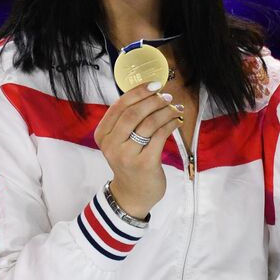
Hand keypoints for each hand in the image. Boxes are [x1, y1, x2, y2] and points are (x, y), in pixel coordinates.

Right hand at [94, 82, 181, 217]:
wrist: (132, 195)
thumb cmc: (129, 162)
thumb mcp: (120, 141)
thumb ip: (127, 120)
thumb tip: (150, 92)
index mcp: (102, 135)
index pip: (119, 106)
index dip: (138, 92)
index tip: (154, 84)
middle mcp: (111, 145)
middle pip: (133, 113)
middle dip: (153, 100)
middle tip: (167, 96)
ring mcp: (127, 155)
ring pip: (148, 123)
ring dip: (165, 111)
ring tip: (175, 108)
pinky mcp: (145, 163)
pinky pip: (160, 136)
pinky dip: (171, 124)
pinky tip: (177, 121)